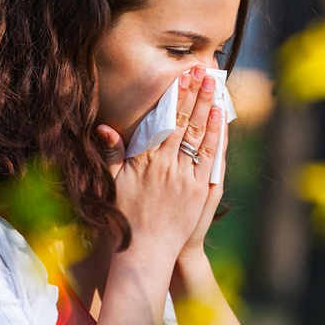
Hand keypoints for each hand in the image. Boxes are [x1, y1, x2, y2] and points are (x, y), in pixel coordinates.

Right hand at [97, 65, 221, 258]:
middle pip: (184, 122)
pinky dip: (215, 136)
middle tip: (203, 72)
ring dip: (208, 109)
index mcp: (145, 161)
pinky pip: (210, 157)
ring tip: (214, 87)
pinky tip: (219, 118)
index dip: (175, 97)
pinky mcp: (200, 191)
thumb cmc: (125, 217)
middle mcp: (167, 165)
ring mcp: (186, 178)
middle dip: (195, 95)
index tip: (182, 78)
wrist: (146, 252)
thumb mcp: (112, 184)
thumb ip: (111, 154)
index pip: (164, 121)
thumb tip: (105, 128)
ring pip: (199, 136)